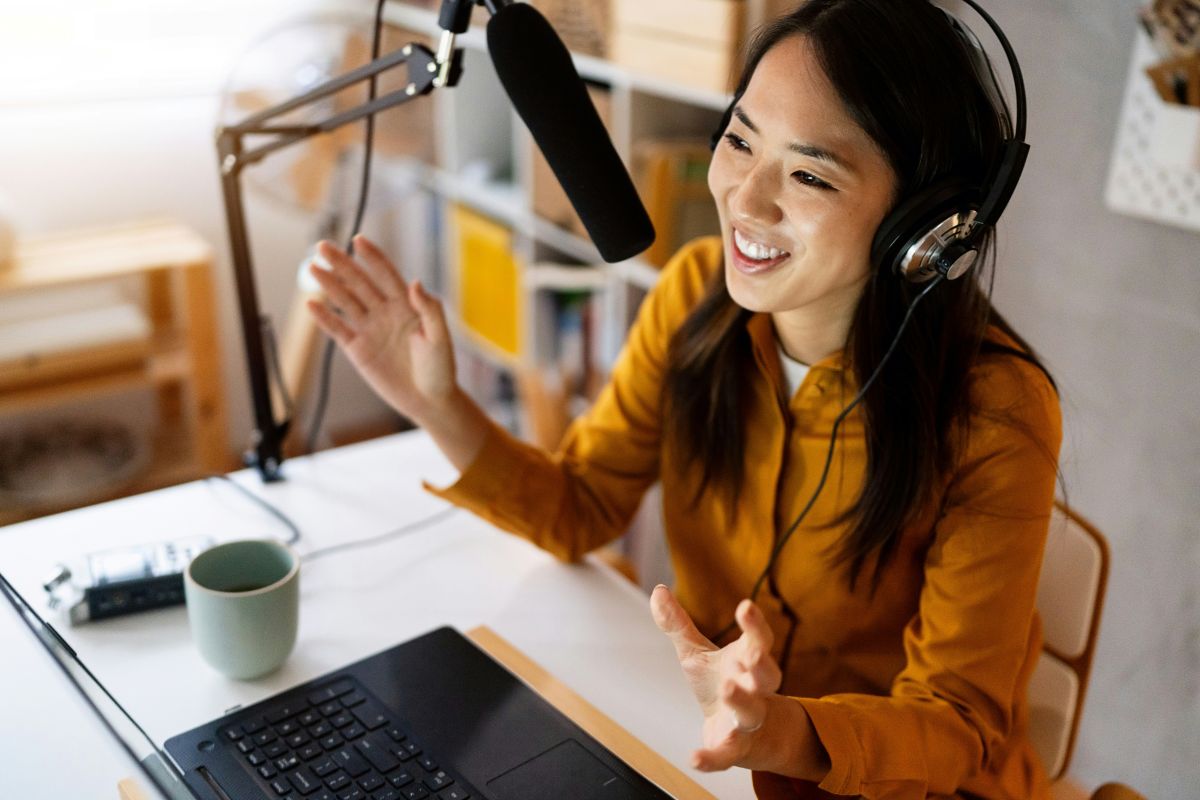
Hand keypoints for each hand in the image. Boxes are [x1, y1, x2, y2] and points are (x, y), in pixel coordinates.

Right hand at [306, 235, 454, 425]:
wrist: (429, 400)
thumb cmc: (441, 368)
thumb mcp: (440, 338)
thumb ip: (430, 309)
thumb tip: (415, 282)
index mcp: (406, 305)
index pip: (386, 274)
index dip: (372, 257)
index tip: (358, 239)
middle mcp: (385, 312)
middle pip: (359, 282)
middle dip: (342, 263)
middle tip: (323, 245)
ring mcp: (370, 329)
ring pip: (345, 301)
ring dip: (329, 284)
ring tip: (313, 267)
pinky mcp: (358, 350)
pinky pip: (338, 330)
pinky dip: (324, 318)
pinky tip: (311, 303)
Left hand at [650, 585, 782, 771]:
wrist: (740, 731)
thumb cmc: (720, 683)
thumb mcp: (696, 652)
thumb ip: (677, 624)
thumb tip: (658, 591)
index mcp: (747, 661)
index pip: (760, 639)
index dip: (755, 624)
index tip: (745, 606)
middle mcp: (754, 689)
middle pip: (768, 676)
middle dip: (761, 665)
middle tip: (750, 655)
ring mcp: (747, 719)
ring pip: (752, 712)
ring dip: (743, 701)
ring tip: (729, 688)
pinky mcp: (734, 747)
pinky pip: (727, 755)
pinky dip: (712, 758)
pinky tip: (694, 758)